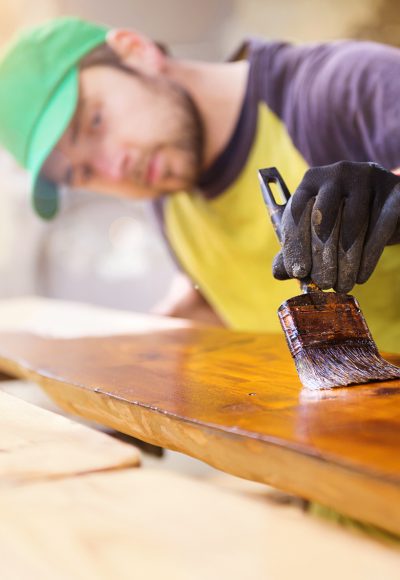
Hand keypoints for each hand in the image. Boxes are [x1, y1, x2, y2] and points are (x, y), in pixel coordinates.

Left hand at [273, 161, 399, 292]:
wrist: (387, 207)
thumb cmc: (343, 220)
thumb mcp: (317, 230)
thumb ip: (296, 248)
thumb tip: (278, 272)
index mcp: (312, 180)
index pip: (297, 211)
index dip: (295, 244)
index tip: (297, 272)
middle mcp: (337, 174)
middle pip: (323, 218)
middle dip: (321, 256)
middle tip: (322, 283)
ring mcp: (366, 179)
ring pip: (352, 224)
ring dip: (346, 261)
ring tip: (342, 285)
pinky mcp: (393, 192)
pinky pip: (379, 228)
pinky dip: (368, 257)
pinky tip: (361, 276)